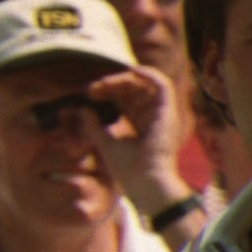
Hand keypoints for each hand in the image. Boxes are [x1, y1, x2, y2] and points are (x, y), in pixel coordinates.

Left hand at [88, 66, 191, 213]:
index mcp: (141, 125)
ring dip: (125, 79)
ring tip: (105, 83)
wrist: (145, 181)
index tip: (91, 94)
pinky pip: (162, 84)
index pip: (126, 100)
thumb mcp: (105, 142)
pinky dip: (148, 74)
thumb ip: (95, 125)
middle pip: (134, 90)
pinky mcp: (168, 111)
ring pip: (145, 85)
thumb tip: (83, 109)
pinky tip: (131, 70)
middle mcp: (153, 117)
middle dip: (113, 85)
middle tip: (93, 88)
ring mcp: (162, 113)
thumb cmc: (128, 168)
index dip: (109, 93)